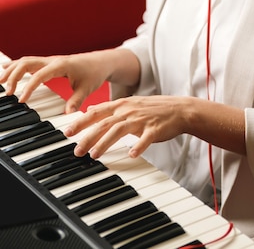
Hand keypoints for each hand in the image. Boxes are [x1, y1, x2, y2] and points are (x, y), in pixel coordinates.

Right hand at [0, 52, 111, 112]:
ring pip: (26, 61)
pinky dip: (17, 67)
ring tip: (1, 82)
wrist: (100, 62)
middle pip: (27, 62)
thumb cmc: (93, 74)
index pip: (40, 75)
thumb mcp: (87, 88)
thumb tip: (68, 114)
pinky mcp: (48, 63)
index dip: (29, 87)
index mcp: (61, 65)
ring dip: (12, 70)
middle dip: (14, 75)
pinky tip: (7, 71)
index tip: (21, 100)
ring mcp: (49, 61)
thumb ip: (77, 100)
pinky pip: (29, 62)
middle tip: (7, 92)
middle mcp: (52, 61)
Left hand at [65, 95, 245, 158]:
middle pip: (104, 123)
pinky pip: (146, 138)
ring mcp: (142, 119)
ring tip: (94, 155)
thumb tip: (90, 112)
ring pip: (120, 130)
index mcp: (122, 105)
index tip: (67, 132)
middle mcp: (129, 110)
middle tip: (76, 150)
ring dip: (105, 142)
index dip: (81, 121)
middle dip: (88, 136)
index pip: (97, 112)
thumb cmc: (153, 109)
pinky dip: (138, 146)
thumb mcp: (130, 104)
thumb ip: (110, 109)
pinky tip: (131, 155)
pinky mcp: (155, 129)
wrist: (180, 109)